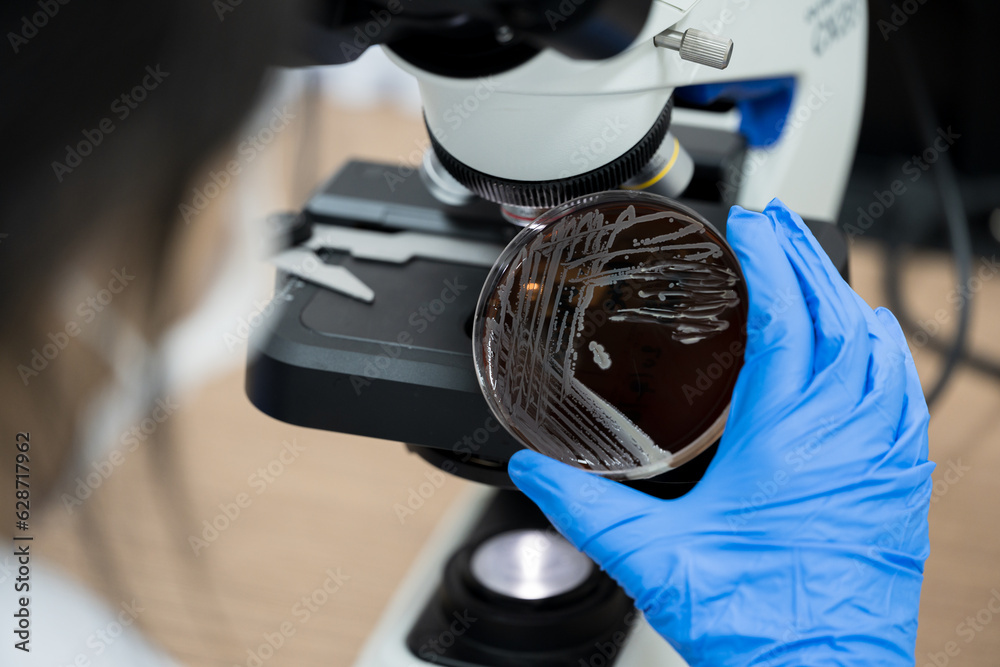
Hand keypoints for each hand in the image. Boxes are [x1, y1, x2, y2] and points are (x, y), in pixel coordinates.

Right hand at [508, 199, 933, 665]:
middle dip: (805, 261)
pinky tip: (867, 343)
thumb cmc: (758, 625)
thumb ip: (584, 508)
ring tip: (811, 269)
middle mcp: (848, 435)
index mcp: (790, 437)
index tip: (752, 227)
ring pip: (877, 350)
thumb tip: (534, 469)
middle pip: (839, 317)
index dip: (771, 262)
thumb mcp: (653, 559)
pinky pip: (901, 392)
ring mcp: (882, 456)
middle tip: (775, 227)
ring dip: (843, 299)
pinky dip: (880, 350)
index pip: (791, 318)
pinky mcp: (897, 482)